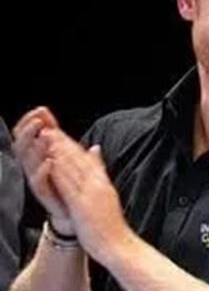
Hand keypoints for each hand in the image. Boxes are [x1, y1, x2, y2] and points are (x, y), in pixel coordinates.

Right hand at [12, 107, 72, 233]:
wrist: (73, 212)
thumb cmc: (67, 182)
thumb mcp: (64, 155)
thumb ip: (57, 136)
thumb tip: (50, 115)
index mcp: (38, 155)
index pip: (28, 134)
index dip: (31, 121)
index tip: (41, 110)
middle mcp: (33, 166)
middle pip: (22, 145)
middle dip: (29, 131)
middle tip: (39, 120)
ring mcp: (37, 180)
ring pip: (28, 162)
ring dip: (37, 147)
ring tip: (45, 136)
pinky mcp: (43, 194)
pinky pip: (39, 181)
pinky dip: (44, 170)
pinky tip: (50, 161)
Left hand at [41, 128, 133, 263]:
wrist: (118, 244)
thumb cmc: (112, 225)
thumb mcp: (109, 195)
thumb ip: (101, 174)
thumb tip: (97, 152)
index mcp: (103, 183)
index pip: (87, 160)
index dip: (73, 146)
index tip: (61, 134)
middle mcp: (97, 186)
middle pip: (78, 160)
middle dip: (64, 144)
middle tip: (51, 129)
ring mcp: (89, 195)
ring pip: (72, 169)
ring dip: (60, 153)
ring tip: (48, 139)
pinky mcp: (81, 205)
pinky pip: (68, 186)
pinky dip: (60, 173)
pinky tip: (51, 164)